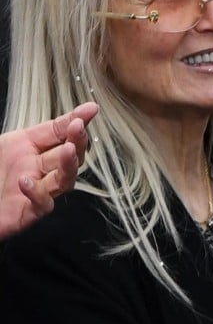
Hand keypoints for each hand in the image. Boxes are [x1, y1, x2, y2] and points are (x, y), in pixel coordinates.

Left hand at [0, 102, 98, 239]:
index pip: (59, 131)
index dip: (76, 120)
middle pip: (69, 155)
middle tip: (78, 129)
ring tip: (68, 150)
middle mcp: (36, 169)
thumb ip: (38, 130)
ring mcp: (36, 192)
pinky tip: (27, 182)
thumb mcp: (3, 143)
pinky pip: (42, 204)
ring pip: (64, 180)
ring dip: (69, 165)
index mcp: (28, 147)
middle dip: (77, 140)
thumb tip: (66, 114)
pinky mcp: (27, 214)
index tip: (91, 109)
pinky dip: (39, 194)